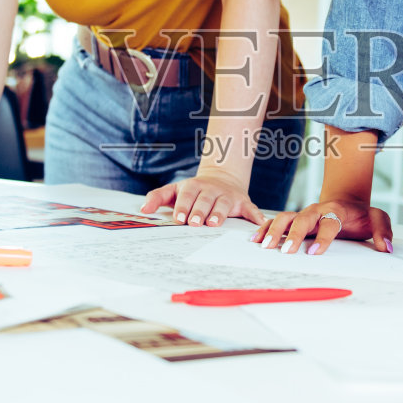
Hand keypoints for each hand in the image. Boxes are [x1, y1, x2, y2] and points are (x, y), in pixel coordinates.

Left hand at [142, 172, 263, 226]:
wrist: (222, 179)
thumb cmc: (193, 191)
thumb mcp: (174, 190)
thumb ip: (158, 197)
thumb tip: (143, 210)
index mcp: (193, 186)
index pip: (187, 195)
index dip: (183, 205)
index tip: (179, 218)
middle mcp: (211, 189)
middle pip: (205, 199)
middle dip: (200, 211)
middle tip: (195, 223)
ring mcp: (228, 195)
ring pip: (224, 203)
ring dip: (220, 213)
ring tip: (214, 223)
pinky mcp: (243, 202)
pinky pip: (250, 209)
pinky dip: (255, 216)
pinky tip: (259, 223)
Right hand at [252, 199, 392, 255]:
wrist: (347, 202)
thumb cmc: (360, 215)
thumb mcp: (377, 218)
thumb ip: (382, 231)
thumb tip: (385, 247)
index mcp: (337, 210)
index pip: (329, 222)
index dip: (322, 237)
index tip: (314, 252)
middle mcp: (317, 210)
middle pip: (302, 219)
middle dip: (293, 235)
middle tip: (286, 252)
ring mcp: (305, 214)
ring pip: (286, 217)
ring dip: (274, 231)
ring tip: (265, 246)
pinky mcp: (296, 219)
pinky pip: (278, 221)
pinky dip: (266, 229)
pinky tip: (256, 239)